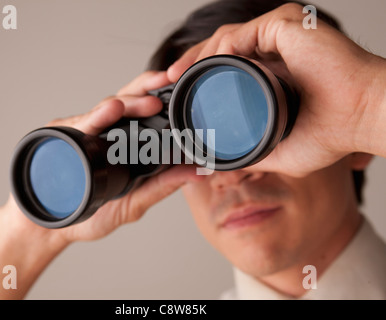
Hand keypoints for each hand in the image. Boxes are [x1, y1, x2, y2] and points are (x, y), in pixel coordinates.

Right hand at [0, 71, 203, 299]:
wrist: (52, 227)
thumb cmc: (91, 212)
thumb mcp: (134, 202)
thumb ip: (163, 186)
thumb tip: (199, 172)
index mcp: (125, 143)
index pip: (145, 113)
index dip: (163, 97)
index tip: (183, 88)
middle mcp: (105, 132)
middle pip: (127, 102)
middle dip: (148, 90)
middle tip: (168, 82)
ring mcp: (83, 132)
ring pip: (106, 108)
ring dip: (129, 103)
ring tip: (147, 102)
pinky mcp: (62, 137)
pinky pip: (80, 125)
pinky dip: (96, 117)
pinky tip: (110, 110)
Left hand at [167, 3, 385, 176]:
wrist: (360, 118)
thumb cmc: (330, 134)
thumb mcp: (278, 148)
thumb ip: (251, 151)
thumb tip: (221, 161)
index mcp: (273, 71)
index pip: (226, 64)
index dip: (199, 75)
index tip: (178, 91)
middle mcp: (275, 50)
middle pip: (221, 48)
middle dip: (191, 61)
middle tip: (169, 79)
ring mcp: (281, 36)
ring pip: (227, 38)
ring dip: (198, 53)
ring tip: (179, 74)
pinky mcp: (287, 26)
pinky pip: (245, 32)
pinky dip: (223, 46)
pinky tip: (207, 63)